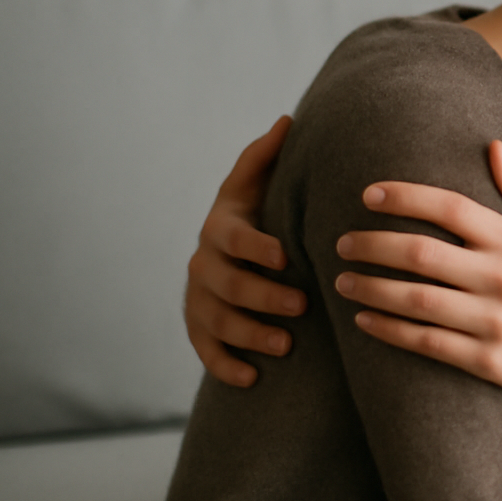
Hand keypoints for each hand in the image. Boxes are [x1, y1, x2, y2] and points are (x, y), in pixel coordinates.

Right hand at [185, 116, 306, 386]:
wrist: (237, 247)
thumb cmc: (260, 210)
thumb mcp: (259, 183)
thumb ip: (268, 157)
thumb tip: (288, 120)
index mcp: (222, 226)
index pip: (233, 237)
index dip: (256, 248)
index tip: (287, 257)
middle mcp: (204, 263)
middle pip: (226, 284)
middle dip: (262, 297)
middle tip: (302, 308)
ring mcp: (199, 297)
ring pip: (216, 320)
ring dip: (249, 334)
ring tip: (285, 346)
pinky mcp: (199, 327)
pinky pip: (204, 350)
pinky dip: (224, 365)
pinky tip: (249, 380)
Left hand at [337, 140, 501, 440]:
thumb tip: (493, 146)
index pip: (450, 208)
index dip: (405, 196)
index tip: (368, 195)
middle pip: (420, 252)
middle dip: (372, 244)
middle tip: (342, 242)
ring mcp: (495, 322)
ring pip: (415, 299)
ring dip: (370, 287)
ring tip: (342, 280)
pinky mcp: (488, 360)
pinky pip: (426, 342)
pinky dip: (388, 330)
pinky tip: (364, 320)